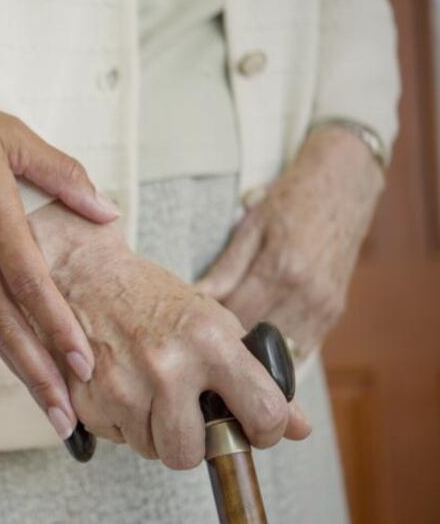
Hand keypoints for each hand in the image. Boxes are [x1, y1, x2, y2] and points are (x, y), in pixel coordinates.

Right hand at [0, 81, 120, 438]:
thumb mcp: (10, 133)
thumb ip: (62, 173)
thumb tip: (106, 208)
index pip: (30, 284)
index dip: (57, 327)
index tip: (82, 364)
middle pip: (4, 324)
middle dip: (37, 375)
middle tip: (64, 418)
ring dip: (15, 366)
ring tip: (45, 402)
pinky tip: (12, 353)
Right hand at [27, 202, 310, 467]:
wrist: (87, 272)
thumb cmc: (152, 297)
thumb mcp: (213, 323)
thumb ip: (256, 376)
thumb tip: (298, 428)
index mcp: (210, 342)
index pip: (264, 415)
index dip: (264, 430)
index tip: (254, 426)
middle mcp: (167, 366)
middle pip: (190, 454)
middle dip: (192, 443)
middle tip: (187, 415)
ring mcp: (123, 385)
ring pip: (149, 449)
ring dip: (152, 431)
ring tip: (148, 392)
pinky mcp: (87, 397)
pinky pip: (114, 436)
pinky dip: (119, 421)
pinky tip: (120, 386)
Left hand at [197, 127, 384, 362]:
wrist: (344, 187)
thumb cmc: (291, 201)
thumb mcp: (251, 226)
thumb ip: (225, 268)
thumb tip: (195, 298)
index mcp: (280, 268)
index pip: (234, 316)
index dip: (210, 324)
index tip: (193, 324)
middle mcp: (305, 292)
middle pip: (256, 338)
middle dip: (229, 341)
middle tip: (207, 336)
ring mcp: (323, 306)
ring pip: (280, 351)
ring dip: (254, 350)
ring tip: (231, 340)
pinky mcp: (334, 312)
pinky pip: (302, 348)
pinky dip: (279, 349)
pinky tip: (259, 340)